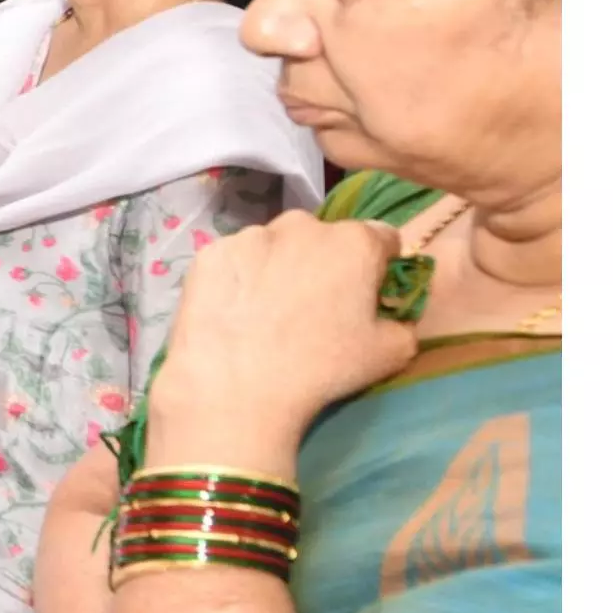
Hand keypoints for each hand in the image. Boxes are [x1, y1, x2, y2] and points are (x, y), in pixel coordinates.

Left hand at [143, 213, 417, 474]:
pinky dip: (237, 278)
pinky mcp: (210, 253)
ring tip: (266, 312)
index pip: (382, 239)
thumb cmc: (321, 370)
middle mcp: (304, 225)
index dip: (378, 265)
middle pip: (323, 238)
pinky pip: (234, 261)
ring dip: (278, 267)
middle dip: (324, 263)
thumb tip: (393, 314)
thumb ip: (403, 322)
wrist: (235, 388)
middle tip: (311, 306)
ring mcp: (252, 236)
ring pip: (275, 245)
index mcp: (356, 241)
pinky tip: (233, 311)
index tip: (365, 292)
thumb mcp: (390, 354)